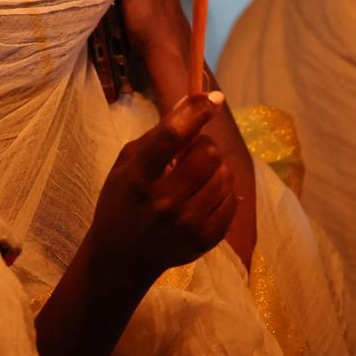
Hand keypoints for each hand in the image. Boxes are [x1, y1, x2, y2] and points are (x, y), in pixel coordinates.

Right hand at [87, 93, 236, 281]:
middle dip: (204, 145)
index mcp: (138, 177)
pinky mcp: (205, 239)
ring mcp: (187, 224)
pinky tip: (203, 196)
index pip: (172, 136)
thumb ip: (160, 133)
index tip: (212, 98)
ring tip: (196, 177)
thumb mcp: (128, 163)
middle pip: (208, 153)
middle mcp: (164, 201)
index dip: (196, 112)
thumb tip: (194, 100)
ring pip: (224, 174)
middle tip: (191, 153)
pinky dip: (222, 191)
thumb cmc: (123, 201)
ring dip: (215, 168)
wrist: (123, 257)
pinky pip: (232, 199)